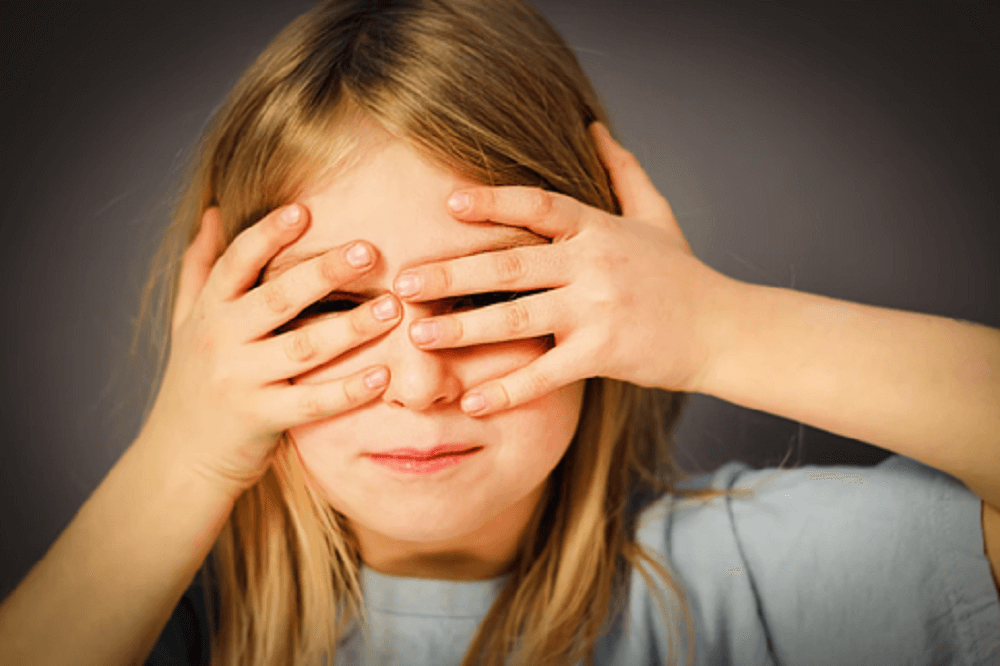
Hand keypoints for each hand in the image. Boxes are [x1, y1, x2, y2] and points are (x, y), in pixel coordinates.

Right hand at [139, 204, 401, 496]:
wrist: (178, 457)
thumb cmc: (194, 380)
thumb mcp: (189, 320)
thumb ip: (201, 266)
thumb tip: (211, 212)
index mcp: (209, 310)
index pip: (237, 262)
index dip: (268, 234)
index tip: (305, 210)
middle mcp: (219, 340)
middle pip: (277, 298)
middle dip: (324, 271)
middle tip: (369, 249)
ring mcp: (239, 381)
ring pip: (302, 348)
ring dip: (351, 326)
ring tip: (393, 308)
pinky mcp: (259, 419)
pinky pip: (311, 403)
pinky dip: (347, 389)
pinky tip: (383, 375)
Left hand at [392, 122, 734, 415]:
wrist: (725, 331)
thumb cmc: (683, 274)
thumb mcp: (656, 215)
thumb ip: (622, 171)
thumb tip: (594, 127)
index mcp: (598, 229)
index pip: (539, 206)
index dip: (494, 201)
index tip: (448, 204)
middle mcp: (593, 264)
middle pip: (510, 263)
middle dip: (452, 272)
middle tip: (403, 282)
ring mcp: (597, 310)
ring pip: (518, 318)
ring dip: (463, 328)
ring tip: (418, 336)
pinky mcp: (604, 354)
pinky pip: (546, 373)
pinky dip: (509, 388)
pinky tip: (472, 399)